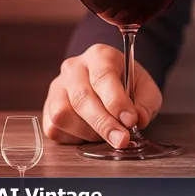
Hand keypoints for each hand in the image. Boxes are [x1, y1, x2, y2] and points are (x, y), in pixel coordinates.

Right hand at [42, 44, 162, 148]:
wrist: (110, 84)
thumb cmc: (129, 85)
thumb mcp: (146, 89)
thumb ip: (146, 103)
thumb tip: (138, 120)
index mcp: (100, 55)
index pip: (103, 77)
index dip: (116, 101)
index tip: (130, 120)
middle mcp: (73, 68)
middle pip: (82, 98)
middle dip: (104, 124)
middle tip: (121, 140)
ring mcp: (57, 87)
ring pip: (63, 115)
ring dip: (87, 132)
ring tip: (106, 133)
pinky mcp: (47, 107)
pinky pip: (54, 128)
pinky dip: (74, 138)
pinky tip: (90, 134)